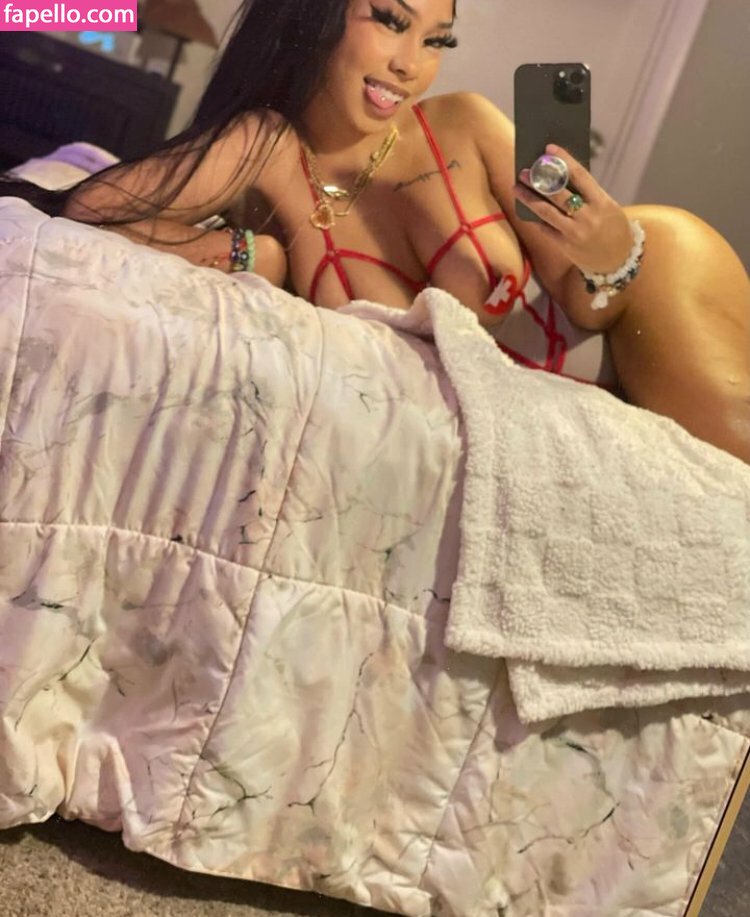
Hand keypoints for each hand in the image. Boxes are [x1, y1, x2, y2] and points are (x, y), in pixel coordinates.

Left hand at [514, 144, 632, 275]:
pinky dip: (535, 217)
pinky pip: (545, 228)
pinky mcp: (565, 246)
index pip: (580, 175)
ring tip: (517, 187)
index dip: (563, 160)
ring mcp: (575, 233)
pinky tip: (525, 208)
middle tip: (524, 171)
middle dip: (539, 180)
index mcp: (602, 202)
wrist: (619, 259)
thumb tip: (558, 175)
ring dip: (529, 198)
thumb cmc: (612, 227)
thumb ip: (586, 194)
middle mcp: (588, 217)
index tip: (549, 149)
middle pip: (558, 194)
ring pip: (546, 212)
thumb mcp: (606, 207)